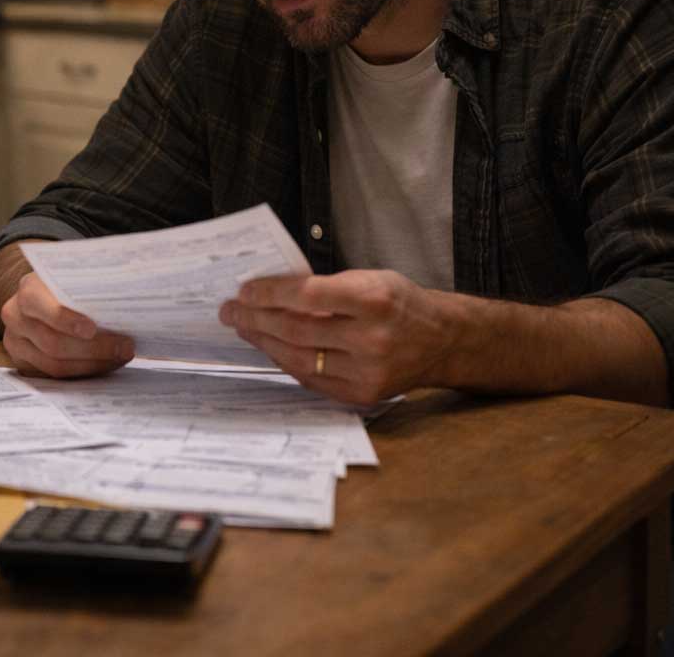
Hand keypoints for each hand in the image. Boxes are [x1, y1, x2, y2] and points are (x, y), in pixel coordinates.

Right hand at [1, 272, 134, 377]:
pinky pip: (54, 377)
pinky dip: (84, 372)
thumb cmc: (67, 287)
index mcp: (28, 291)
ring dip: (93, 364)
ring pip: (55, 365)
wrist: (44, 299)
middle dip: (94, 349)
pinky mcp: (22, 364)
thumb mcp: (74, 279)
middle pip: (53, 343)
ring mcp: (15, 343)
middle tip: (125, 347)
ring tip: (120, 356)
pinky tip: (105, 363)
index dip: (67, 320)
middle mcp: (15, 317)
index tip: (93, 329)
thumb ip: (90, 287)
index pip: (44, 308)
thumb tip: (127, 297)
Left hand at [220, 270, 454, 405]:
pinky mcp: (362, 394)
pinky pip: (311, 379)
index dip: (269, 293)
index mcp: (374, 300)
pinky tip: (270, 348)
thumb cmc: (399, 303)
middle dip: (256, 319)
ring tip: (244, 328)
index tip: (244, 290)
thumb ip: (325, 286)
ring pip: (299, 358)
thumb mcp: (370, 279)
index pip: (307, 295)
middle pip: (297, 330)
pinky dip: (286, 362)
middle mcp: (372, 339)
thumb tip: (271, 292)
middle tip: (230, 311)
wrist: (442, 341)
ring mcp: (367, 372)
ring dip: (264, 342)